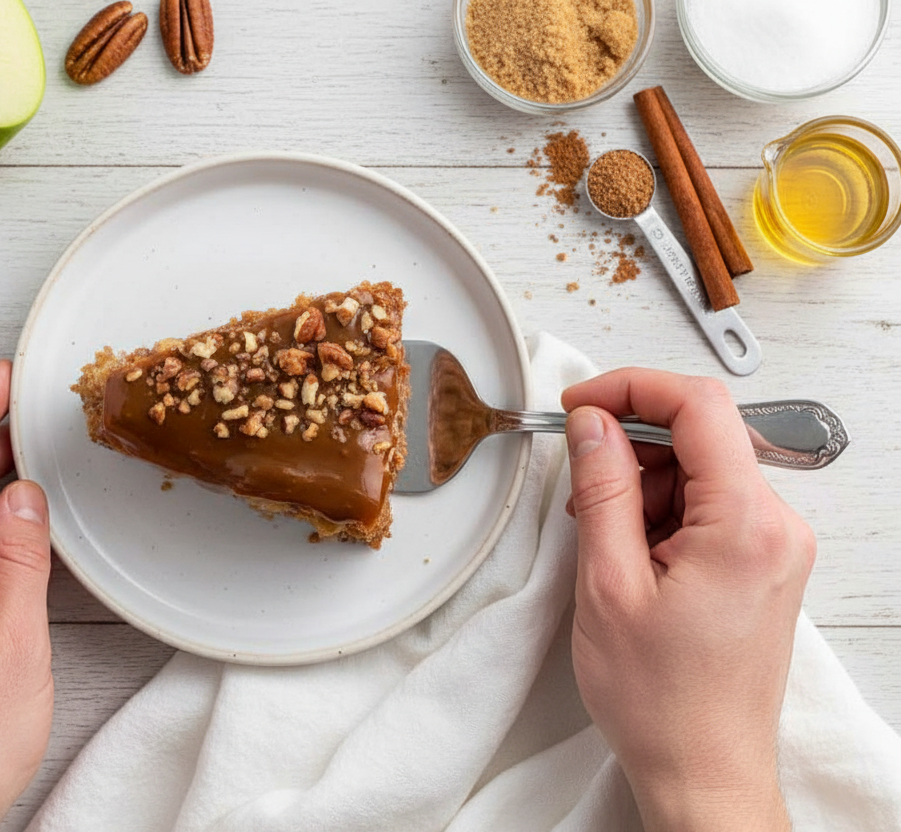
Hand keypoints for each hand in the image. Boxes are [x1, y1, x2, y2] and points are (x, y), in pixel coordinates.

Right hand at [562, 370, 813, 831]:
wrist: (703, 770)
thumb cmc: (662, 700)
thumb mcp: (608, 585)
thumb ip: (602, 489)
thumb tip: (593, 424)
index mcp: (746, 525)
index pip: (700, 406)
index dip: (631, 388)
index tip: (581, 404)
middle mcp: (776, 526)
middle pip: (701, 434)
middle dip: (631, 446)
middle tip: (583, 488)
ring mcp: (775, 544)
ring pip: (701, 468)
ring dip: (643, 484)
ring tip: (607, 543)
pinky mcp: (762, 561)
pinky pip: (709, 504)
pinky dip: (662, 511)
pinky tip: (632, 554)